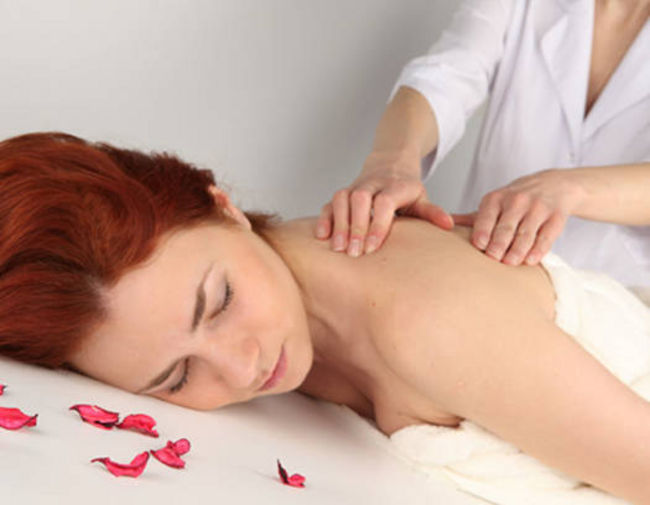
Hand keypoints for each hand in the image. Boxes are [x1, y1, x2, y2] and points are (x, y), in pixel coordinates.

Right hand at [314, 151, 452, 255]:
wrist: (389, 163)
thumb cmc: (406, 189)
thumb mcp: (421, 198)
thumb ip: (432, 212)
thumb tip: (449, 225)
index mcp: (396, 185)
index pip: (385, 202)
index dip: (378, 224)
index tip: (372, 247)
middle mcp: (373, 183)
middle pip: (360, 199)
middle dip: (355, 226)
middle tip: (354, 253)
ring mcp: (355, 186)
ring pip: (342, 198)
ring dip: (339, 223)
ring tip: (339, 249)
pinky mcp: (342, 193)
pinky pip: (329, 202)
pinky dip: (324, 218)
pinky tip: (322, 237)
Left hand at [452, 169, 582, 265]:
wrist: (554, 185)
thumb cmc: (515, 201)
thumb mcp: (493, 204)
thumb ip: (470, 219)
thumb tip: (438, 227)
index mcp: (496, 198)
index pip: (487, 216)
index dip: (483, 231)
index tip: (478, 246)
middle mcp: (517, 201)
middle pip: (506, 227)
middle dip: (499, 243)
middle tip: (493, 259)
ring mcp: (538, 208)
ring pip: (526, 233)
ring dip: (517, 249)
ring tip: (510, 263)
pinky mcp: (556, 217)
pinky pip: (546, 236)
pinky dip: (538, 249)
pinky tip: (530, 260)